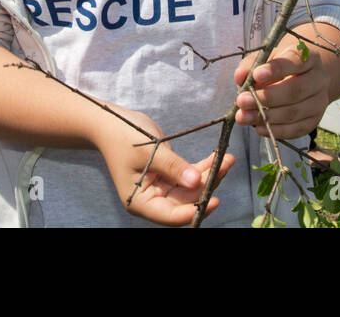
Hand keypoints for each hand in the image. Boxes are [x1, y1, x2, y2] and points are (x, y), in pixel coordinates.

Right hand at [92, 106, 235, 226]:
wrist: (111, 122)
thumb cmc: (123, 136)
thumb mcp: (149, 152)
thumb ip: (173, 168)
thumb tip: (196, 182)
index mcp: (140, 202)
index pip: (170, 215)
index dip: (193, 211)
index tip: (214, 200)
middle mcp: (152, 199)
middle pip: (185, 202)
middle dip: (207, 186)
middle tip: (225, 166)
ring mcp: (161, 188)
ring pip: (191, 189)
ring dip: (210, 175)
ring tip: (228, 159)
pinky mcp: (169, 176)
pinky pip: (190, 176)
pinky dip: (204, 168)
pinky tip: (219, 157)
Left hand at [233, 33, 338, 140]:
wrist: (307, 77)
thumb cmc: (282, 65)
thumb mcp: (268, 57)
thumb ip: (252, 64)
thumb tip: (240, 76)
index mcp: (309, 58)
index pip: (295, 61)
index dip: (276, 69)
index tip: (256, 75)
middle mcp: (318, 79)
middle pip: (295, 90)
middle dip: (266, 97)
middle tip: (242, 100)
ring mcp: (318, 101)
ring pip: (294, 112)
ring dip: (266, 116)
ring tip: (243, 116)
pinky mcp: (314, 120)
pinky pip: (296, 129)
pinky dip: (276, 131)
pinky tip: (258, 128)